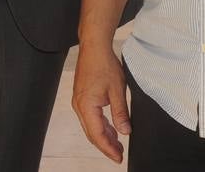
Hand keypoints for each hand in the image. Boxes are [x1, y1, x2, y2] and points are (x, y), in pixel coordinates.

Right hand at [72, 42, 130, 162]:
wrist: (94, 46)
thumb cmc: (104, 64)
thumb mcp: (117, 90)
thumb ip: (120, 113)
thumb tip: (125, 131)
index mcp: (86, 105)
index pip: (97, 135)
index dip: (108, 149)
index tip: (118, 157)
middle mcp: (79, 106)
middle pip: (91, 133)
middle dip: (106, 145)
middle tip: (119, 154)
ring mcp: (78, 101)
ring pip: (90, 126)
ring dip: (103, 136)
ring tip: (118, 144)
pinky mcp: (81, 97)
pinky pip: (89, 117)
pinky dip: (100, 125)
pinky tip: (111, 128)